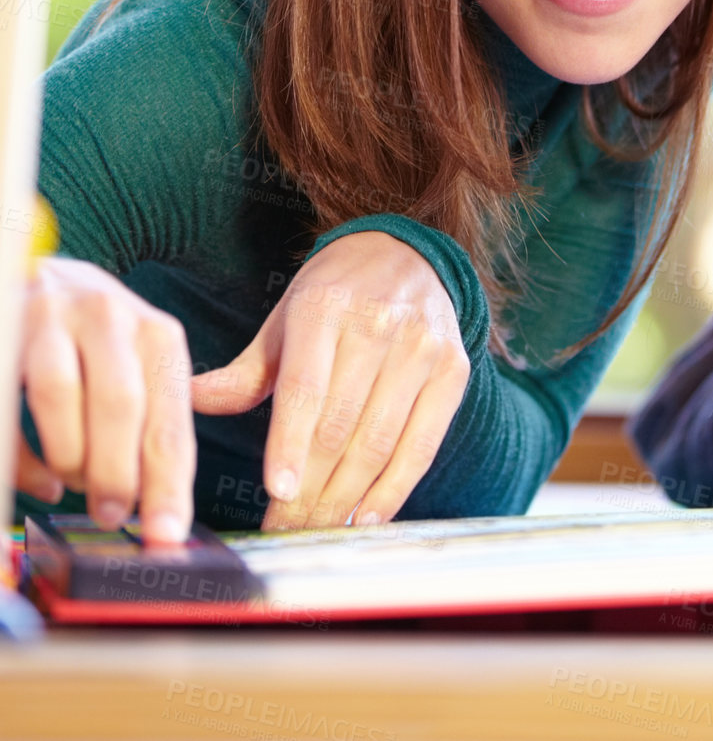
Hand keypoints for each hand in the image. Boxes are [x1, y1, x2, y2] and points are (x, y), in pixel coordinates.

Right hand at [18, 257, 195, 544]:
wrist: (31, 266)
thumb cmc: (89, 337)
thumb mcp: (135, 363)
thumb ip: (150, 419)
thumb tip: (156, 500)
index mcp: (155, 333)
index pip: (171, 414)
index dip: (170, 478)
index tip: (167, 533)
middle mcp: (107, 315)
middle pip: (120, 403)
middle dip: (117, 473)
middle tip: (113, 516)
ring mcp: (49, 313)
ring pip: (59, 395)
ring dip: (67, 456)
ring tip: (74, 488)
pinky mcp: (6, 323)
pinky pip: (9, 400)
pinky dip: (23, 453)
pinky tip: (39, 481)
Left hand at [190, 232, 469, 530]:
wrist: (408, 253)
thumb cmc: (335, 295)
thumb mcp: (285, 319)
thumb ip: (242, 372)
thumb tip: (187, 403)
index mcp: (325, 306)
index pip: (306, 388)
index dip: (290, 444)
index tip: (277, 493)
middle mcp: (379, 323)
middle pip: (341, 425)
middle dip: (310, 490)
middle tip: (283, 530)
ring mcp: (422, 347)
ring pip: (380, 441)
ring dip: (345, 498)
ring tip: (315, 530)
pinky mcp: (453, 369)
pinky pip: (423, 443)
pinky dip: (395, 489)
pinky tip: (367, 516)